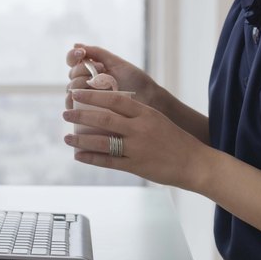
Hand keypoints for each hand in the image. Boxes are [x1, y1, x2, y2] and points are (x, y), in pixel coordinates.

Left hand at [62, 89, 208, 187]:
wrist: (194, 163)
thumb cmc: (175, 140)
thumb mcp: (157, 119)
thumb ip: (135, 114)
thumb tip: (109, 107)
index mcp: (145, 113)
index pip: (114, 99)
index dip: (93, 94)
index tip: (77, 92)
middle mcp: (140, 129)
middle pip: (104, 118)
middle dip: (81, 114)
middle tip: (65, 112)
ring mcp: (137, 148)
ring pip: (102, 141)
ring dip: (80, 139)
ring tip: (66, 137)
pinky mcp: (136, 166)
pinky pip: (108, 162)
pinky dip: (91, 158)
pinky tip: (78, 155)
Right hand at [65, 44, 158, 109]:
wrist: (148, 99)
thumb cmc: (135, 81)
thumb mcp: (116, 63)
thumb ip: (97, 52)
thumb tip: (76, 45)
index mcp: (91, 69)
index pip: (73, 60)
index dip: (73, 56)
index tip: (82, 53)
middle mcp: (86, 83)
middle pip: (71, 74)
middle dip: (82, 69)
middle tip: (100, 70)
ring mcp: (86, 98)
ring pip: (71, 89)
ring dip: (81, 83)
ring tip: (99, 84)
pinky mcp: (87, 113)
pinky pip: (72, 106)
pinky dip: (75, 100)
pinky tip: (86, 96)